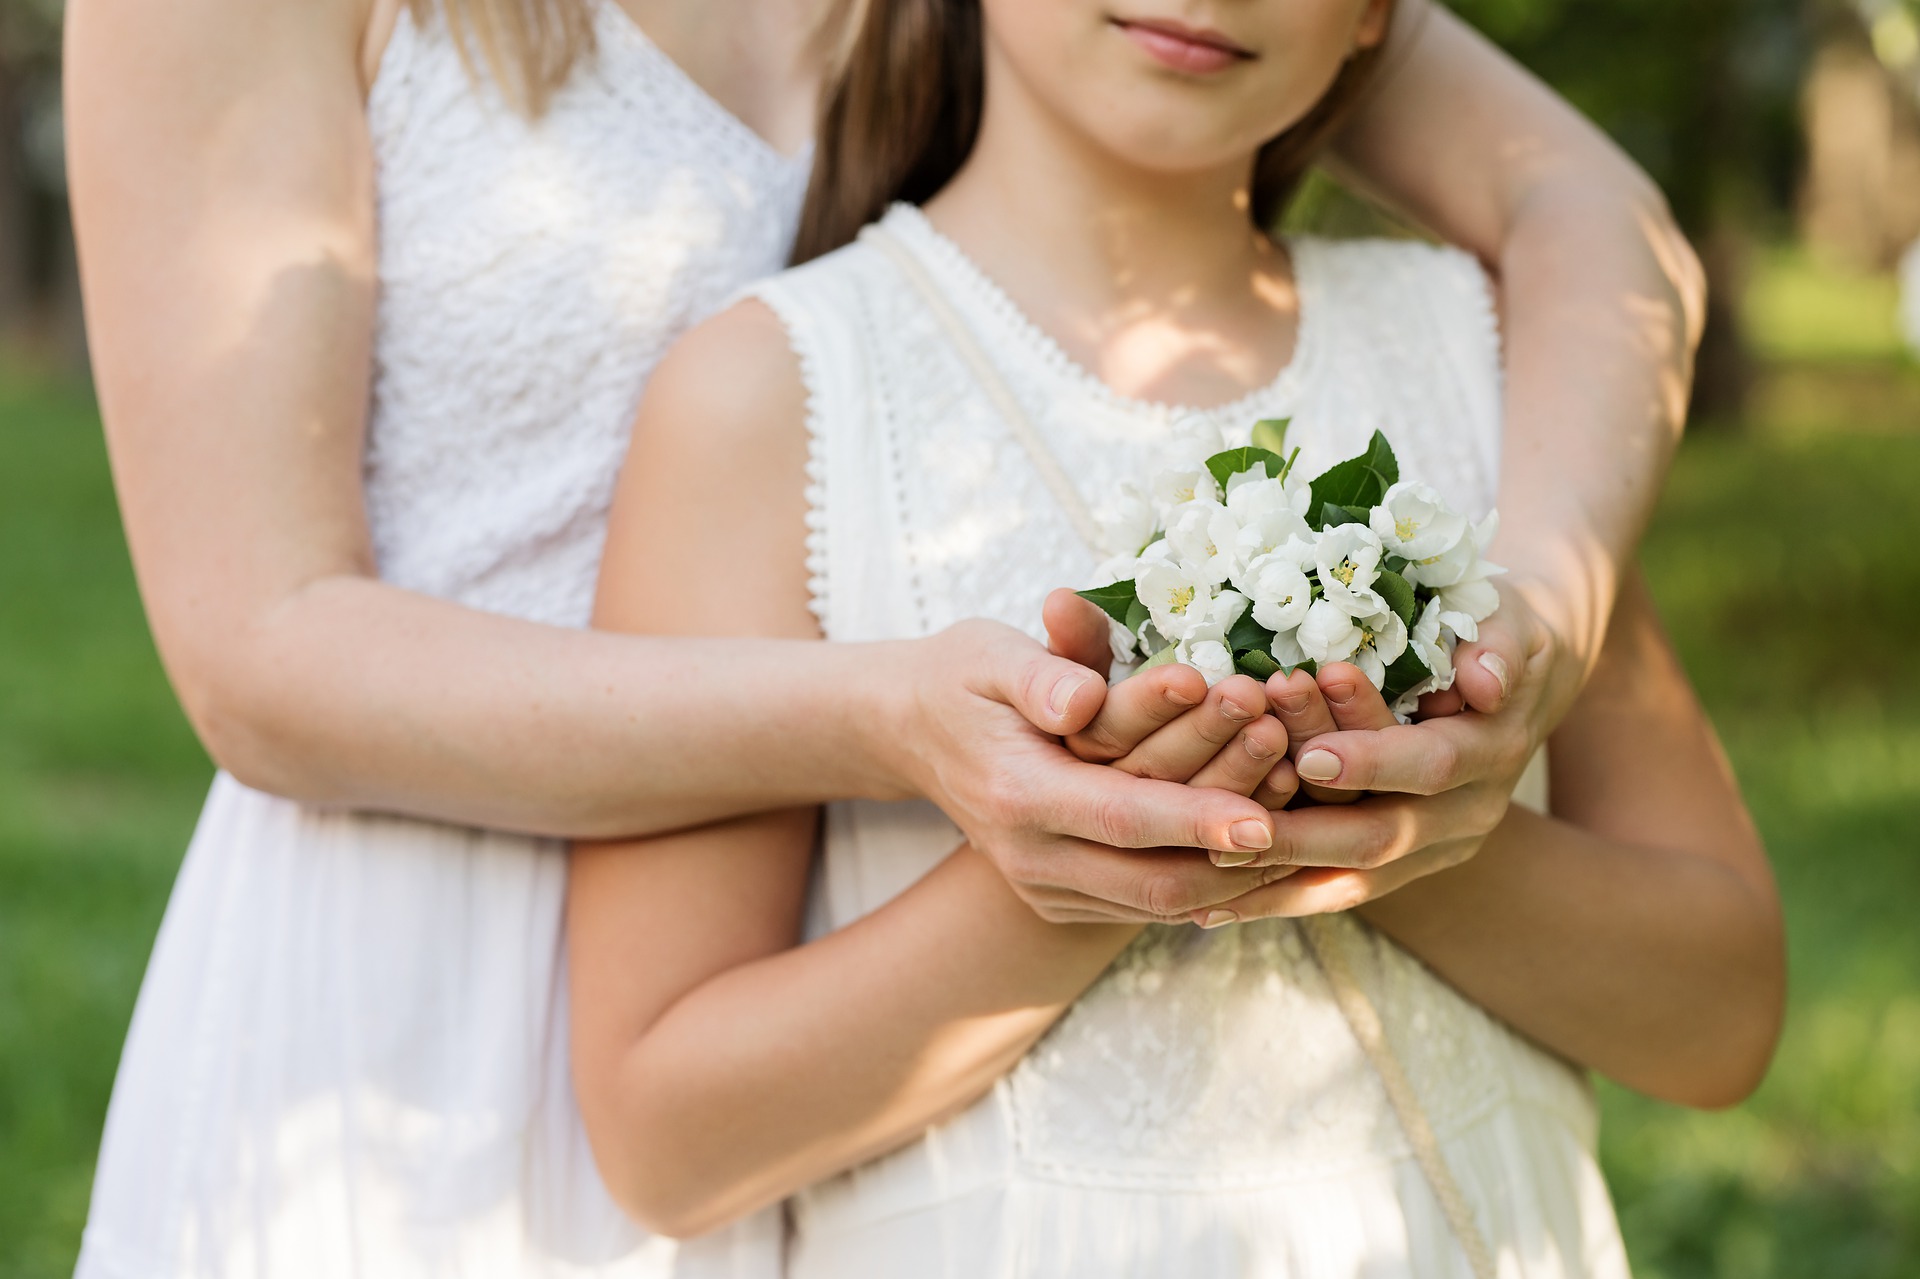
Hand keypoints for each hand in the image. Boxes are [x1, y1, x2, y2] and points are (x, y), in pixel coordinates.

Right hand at [880, 615, 1296, 923]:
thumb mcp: (989, 652)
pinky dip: (1214, 883)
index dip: (1197, 819)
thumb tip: (1085, 698)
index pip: (1121, 816)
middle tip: (1315, 814)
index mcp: (1014, 793)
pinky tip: (1274, 853)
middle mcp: (1029, 857)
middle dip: (1240, 851)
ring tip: (1312, 828)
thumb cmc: (965, 676)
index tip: (1269, 816)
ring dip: (1239, 872)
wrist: (913, 731)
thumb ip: (1041, 670)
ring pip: (1162, 900)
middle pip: (1154, 877)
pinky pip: (1152, 903)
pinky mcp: (1064, 900)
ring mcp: (1045, 888)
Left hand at [1044, 586, 1565, 927]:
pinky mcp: (1398, 868)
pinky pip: (1332, 891)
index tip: (1310, 754)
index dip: (1373, 760)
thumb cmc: (1495, 631)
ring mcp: (1431, 850)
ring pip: (1349, 875)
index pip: (1432, 764)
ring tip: (1207, 865)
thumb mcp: (1507, 623)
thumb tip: (1488, 681)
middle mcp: (1464, 815)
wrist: (1514, 688)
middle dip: (1305, 828)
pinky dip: (1274, 900)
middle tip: (1235, 819)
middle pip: (1382, 834)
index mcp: (1492, 752)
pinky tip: (1207, 910)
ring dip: (1277, 872)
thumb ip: (1497, 648)